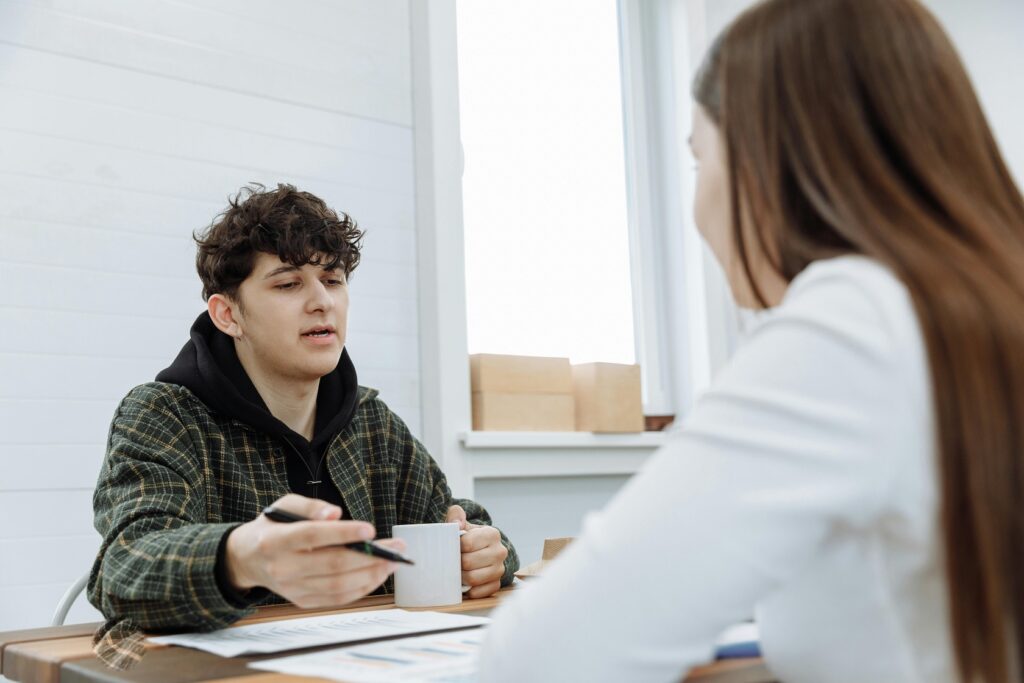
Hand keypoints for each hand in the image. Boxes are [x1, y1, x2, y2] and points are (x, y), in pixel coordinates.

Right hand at [225, 494, 404, 608]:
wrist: (248, 559)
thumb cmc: (273, 527)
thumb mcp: (285, 505)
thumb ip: (311, 506)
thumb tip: (336, 514)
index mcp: (276, 540)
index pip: (313, 536)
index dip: (343, 533)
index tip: (370, 529)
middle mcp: (283, 568)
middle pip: (332, 565)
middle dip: (369, 557)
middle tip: (397, 547)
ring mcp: (292, 589)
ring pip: (338, 586)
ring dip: (371, 575)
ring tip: (393, 562)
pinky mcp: (302, 601)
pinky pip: (337, 599)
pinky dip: (361, 588)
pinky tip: (377, 575)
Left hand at [446, 505, 507, 598]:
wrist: (476, 550)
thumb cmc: (466, 537)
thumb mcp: (460, 522)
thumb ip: (455, 515)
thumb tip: (457, 524)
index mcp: (492, 534)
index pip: (467, 544)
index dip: (455, 546)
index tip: (452, 546)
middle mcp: (500, 551)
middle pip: (468, 562)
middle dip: (456, 563)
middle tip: (452, 560)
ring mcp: (499, 569)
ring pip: (473, 578)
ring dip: (460, 577)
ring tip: (456, 570)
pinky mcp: (496, 584)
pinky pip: (479, 592)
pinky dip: (468, 590)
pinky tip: (464, 582)